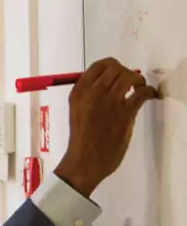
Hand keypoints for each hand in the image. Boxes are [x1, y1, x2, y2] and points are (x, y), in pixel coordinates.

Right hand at [55, 58, 157, 195]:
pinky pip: (142, 92)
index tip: (118, 73)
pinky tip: (149, 96)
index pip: (99, 66)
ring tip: (139, 88)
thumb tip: (107, 85)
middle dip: (127, 72)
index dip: (113, 66)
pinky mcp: (125, 112)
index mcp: (79, 92)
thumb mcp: (77, 111)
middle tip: (130, 83)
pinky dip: (149, 92)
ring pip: (130, 76)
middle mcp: (93, 92)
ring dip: (139, 80)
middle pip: (116, 68)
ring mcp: (110, 101)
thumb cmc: (81, 138)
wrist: (85, 160)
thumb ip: (89, 96)